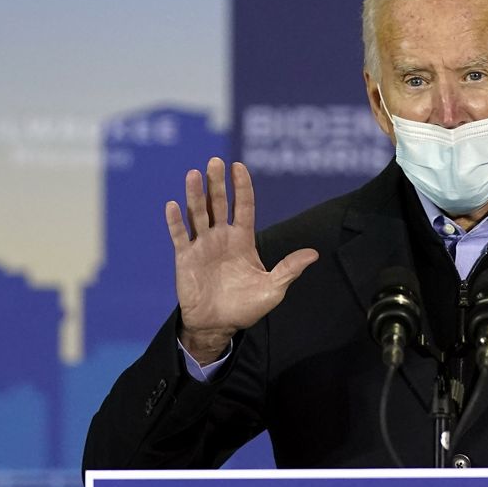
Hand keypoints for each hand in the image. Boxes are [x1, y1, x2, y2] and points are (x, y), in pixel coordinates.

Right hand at [166, 157, 318, 363]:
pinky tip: (173, 205)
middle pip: (219, 204)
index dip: (242, 187)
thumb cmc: (246, 307)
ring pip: (197, 214)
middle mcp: (222, 237)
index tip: (239, 166)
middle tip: (214, 161)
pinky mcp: (185, 258)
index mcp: (243, 240)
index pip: (244, 207)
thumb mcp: (273, 289)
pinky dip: (176, 221)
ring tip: (193, 174)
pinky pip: (179, 236)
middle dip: (217, 183)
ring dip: (194, 195)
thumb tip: (314, 253)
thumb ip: (289, 269)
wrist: (218, 325)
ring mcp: (202, 246)